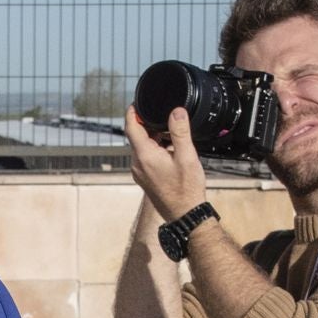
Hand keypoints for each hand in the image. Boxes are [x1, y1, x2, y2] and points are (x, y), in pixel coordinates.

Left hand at [125, 106, 209, 223]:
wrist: (185, 215)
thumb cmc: (186, 189)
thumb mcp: (186, 156)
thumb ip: (180, 132)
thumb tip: (176, 112)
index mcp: (144, 156)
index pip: (131, 127)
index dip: (133, 112)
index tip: (136, 103)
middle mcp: (137, 164)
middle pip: (137, 136)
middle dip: (149, 125)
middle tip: (166, 119)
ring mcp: (140, 173)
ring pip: (142, 148)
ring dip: (154, 139)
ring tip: (173, 137)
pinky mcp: (145, 179)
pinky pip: (146, 158)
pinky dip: (155, 150)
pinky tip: (171, 152)